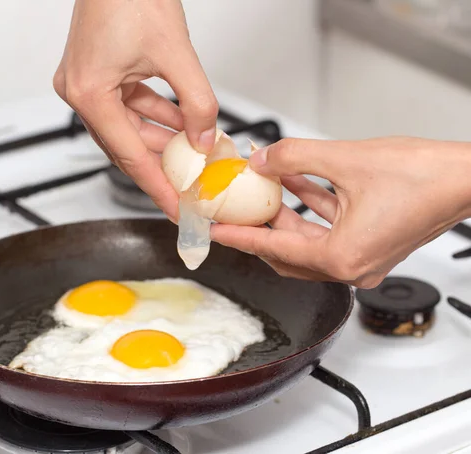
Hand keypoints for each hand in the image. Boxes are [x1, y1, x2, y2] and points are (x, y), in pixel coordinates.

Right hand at [53, 0, 218, 219]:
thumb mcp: (177, 54)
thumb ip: (197, 104)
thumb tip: (205, 140)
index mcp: (90, 94)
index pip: (131, 157)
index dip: (158, 188)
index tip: (178, 210)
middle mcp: (80, 93)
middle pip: (127, 147)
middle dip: (162, 167)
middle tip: (188, 189)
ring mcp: (86, 84)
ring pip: (129, 129)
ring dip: (161, 141)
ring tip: (192, 156)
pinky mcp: (97, 74)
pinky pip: (129, 108)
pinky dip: (155, 116)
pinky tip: (180, 125)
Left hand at [211, 137, 470, 287]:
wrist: (469, 175)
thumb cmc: (425, 175)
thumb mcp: (344, 158)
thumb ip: (293, 157)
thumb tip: (262, 159)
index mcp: (342, 258)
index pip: (275, 249)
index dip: (240, 238)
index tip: (217, 233)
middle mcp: (353, 266)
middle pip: (288, 252)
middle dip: (260, 228)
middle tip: (234, 211)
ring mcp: (364, 257)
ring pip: (308, 240)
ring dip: (284, 213)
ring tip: (260, 188)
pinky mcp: (372, 241)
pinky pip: (329, 227)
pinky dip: (309, 207)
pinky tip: (293, 180)